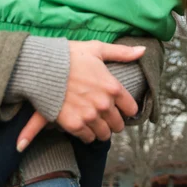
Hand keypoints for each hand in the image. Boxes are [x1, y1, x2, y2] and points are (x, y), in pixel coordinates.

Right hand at [16, 41, 145, 150]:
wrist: (43, 67)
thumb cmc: (70, 55)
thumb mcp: (96, 49)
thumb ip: (121, 52)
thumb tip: (142, 50)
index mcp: (113, 87)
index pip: (131, 108)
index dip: (125, 107)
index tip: (117, 105)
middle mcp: (104, 104)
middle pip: (118, 125)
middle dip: (113, 121)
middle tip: (103, 115)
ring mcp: (89, 116)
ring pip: (104, 134)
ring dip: (100, 129)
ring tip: (92, 121)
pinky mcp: (74, 125)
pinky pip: (88, 138)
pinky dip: (85, 134)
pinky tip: (80, 124)